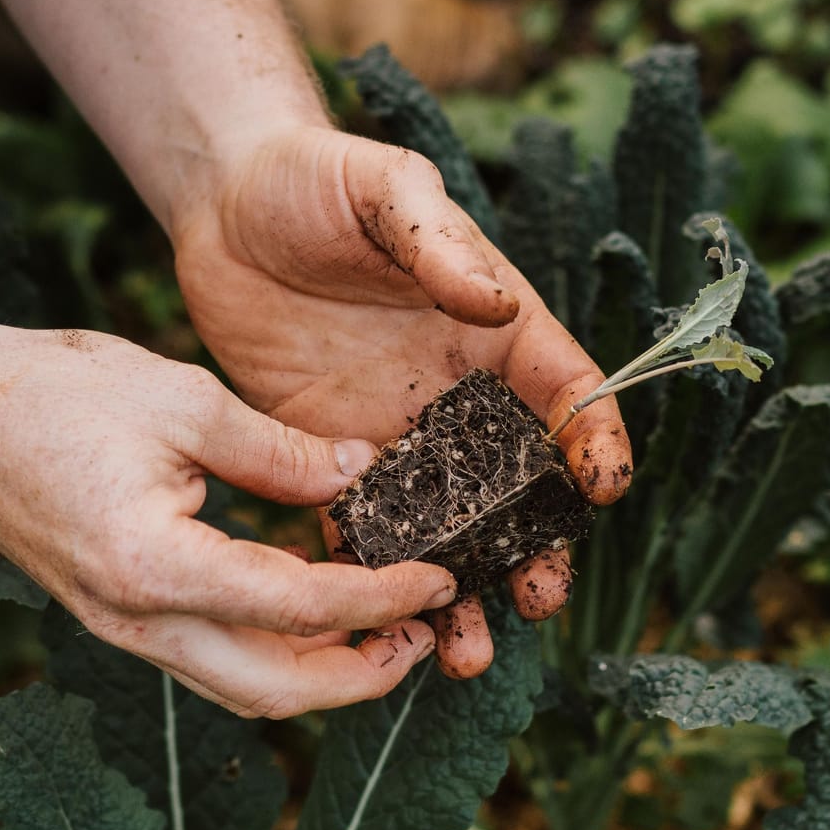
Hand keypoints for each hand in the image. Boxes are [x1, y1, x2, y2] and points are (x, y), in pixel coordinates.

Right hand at [0, 325, 458, 716]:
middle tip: (424, 631)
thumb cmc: (49, 393)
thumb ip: (277, 449)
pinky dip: (270, 649)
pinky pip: (206, 659)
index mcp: (155, 566)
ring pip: (239, 687)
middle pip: (274, 689)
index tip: (440, 577)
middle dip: (362, 675)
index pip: (298, 607)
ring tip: (381, 629)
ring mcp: (118, 626)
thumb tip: (360, 475)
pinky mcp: (112, 612)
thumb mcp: (179, 398)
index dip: (382, 598)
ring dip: (318, 673)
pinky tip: (307, 603)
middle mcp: (134, 620)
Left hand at [169, 127, 633, 677]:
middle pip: (517, 484)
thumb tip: (490, 301)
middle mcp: (456, 391)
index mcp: (494, 327)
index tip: (604, 488)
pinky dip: (374, 580)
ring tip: (470, 652)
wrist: (224, 205)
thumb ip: (435, 241)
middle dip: (536, 547)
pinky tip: (382, 627)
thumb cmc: (316, 178)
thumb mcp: (383, 187)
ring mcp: (394, 431)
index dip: (594, 439)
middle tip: (538, 599)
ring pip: (444, 527)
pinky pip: (358, 529)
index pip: (566, 390)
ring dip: (462, 589)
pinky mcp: (325, 456)